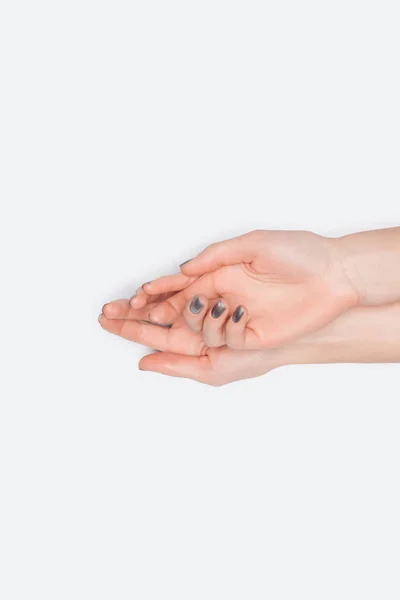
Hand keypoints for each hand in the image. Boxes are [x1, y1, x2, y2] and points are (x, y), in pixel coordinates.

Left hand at [99, 299, 281, 385]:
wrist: (286, 335)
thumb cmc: (254, 359)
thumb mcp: (213, 369)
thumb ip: (176, 366)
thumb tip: (143, 364)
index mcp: (189, 345)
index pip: (151, 336)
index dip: (128, 328)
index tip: (107, 321)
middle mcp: (192, 325)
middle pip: (153, 316)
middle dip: (129, 311)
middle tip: (106, 307)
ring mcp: (202, 305)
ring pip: (166, 298)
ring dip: (146, 297)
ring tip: (126, 295)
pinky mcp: (213, 286)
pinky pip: (185, 284)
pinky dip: (168, 285)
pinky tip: (153, 286)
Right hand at [130, 230, 358, 348]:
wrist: (336, 274)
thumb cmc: (299, 252)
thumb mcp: (254, 243)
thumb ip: (216, 255)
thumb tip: (183, 268)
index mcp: (222, 274)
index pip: (180, 285)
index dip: (156, 292)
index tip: (135, 297)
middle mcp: (225, 296)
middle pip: (181, 310)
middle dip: (157, 314)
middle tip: (139, 316)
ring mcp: (239, 317)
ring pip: (201, 327)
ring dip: (199, 319)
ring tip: (217, 304)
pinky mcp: (254, 335)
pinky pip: (227, 338)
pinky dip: (225, 328)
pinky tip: (239, 312)